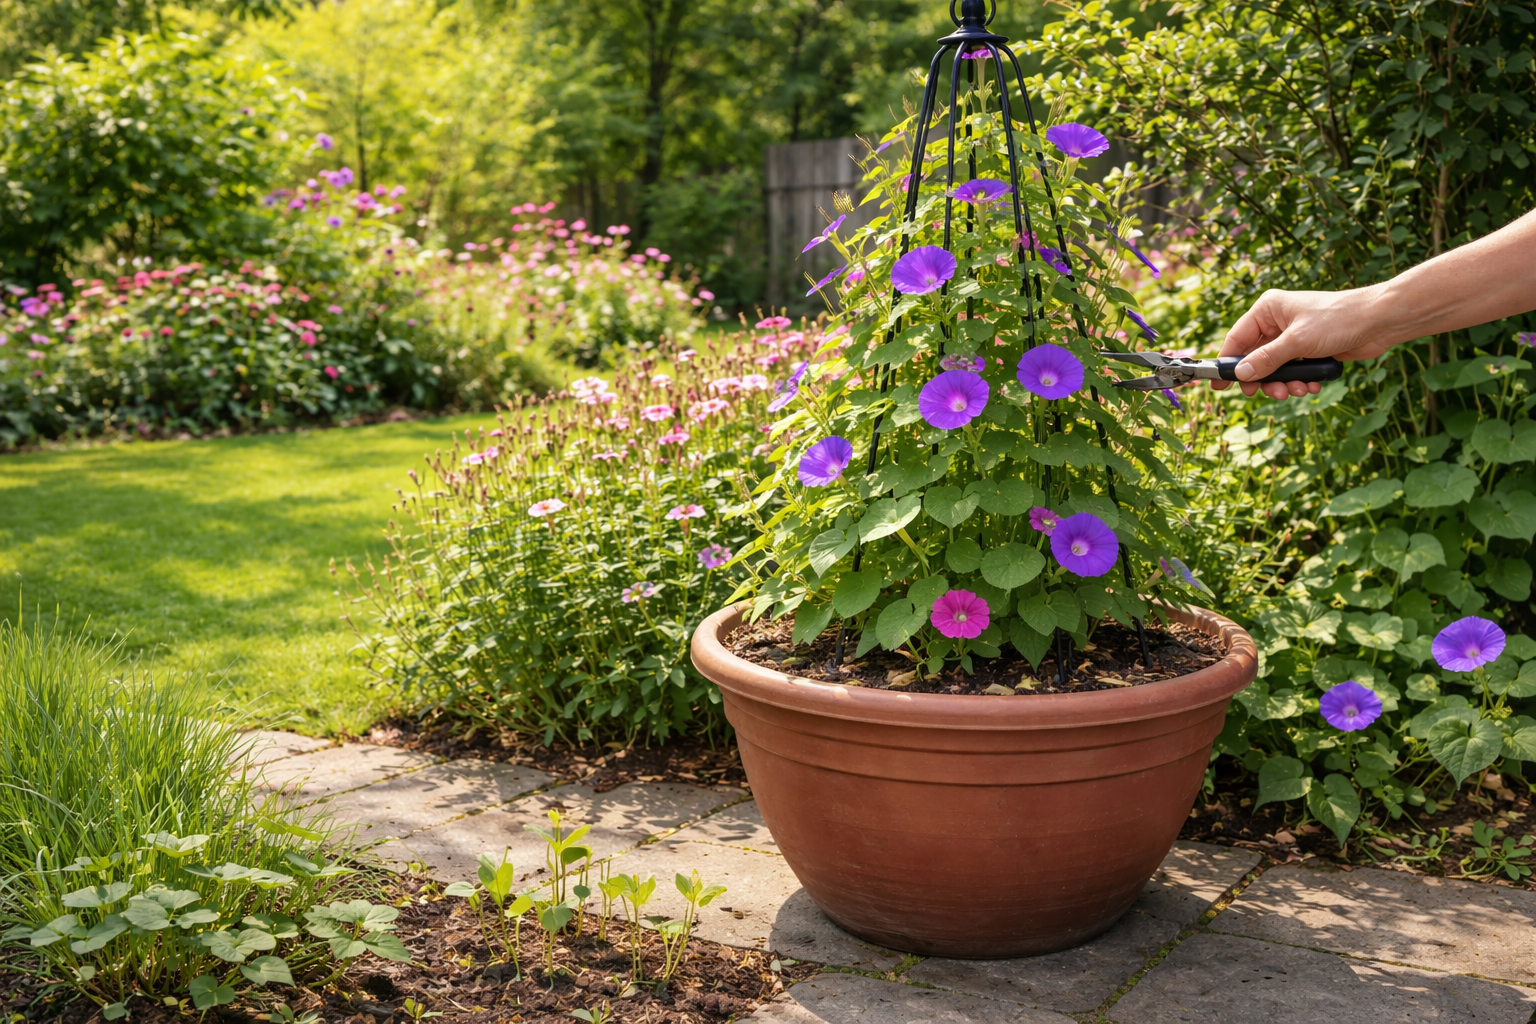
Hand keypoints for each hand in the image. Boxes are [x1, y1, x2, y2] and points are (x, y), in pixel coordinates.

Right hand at [1213, 287, 1394, 399]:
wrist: (1380, 321)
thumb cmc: (1338, 320)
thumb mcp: (1297, 342)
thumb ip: (1266, 360)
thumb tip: (1240, 375)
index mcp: (1267, 310)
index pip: (1237, 339)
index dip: (1227, 363)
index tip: (1219, 386)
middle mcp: (1277, 322)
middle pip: (1255, 358)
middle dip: (1263, 379)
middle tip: (1268, 394)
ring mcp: (1293, 337)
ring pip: (1275, 368)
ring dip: (1284, 383)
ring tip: (1298, 390)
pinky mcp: (1309, 350)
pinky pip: (1294, 371)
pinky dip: (1299, 381)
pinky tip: (1312, 385)